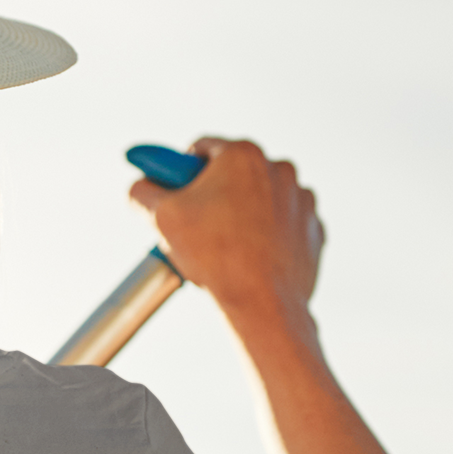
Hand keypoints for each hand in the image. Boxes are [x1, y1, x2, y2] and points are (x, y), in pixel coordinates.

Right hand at [129, 136, 323, 316]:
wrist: (263, 304)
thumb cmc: (214, 256)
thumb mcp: (161, 219)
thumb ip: (143, 193)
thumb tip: (139, 187)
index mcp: (242, 155)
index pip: (201, 150)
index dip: (181, 171)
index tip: (174, 193)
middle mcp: (279, 168)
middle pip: (234, 174)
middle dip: (215, 195)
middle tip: (197, 227)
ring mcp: (301, 199)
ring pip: (261, 199)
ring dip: (243, 215)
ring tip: (225, 249)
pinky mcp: (313, 228)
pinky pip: (283, 225)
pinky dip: (268, 236)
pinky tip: (251, 258)